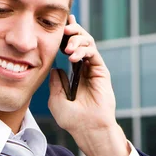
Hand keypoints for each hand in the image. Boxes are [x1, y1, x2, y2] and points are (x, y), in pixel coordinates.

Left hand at [48, 15, 129, 155]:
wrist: (88, 128)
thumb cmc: (72, 118)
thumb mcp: (55, 99)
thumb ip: (54, 82)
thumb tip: (55, 68)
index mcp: (73, 72)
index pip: (69, 47)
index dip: (64, 35)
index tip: (55, 26)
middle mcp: (84, 67)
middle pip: (80, 40)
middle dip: (72, 31)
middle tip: (63, 30)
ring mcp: (93, 68)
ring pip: (88, 42)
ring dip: (76, 40)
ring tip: (67, 48)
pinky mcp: (101, 71)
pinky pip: (93, 53)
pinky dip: (83, 50)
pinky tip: (73, 57)